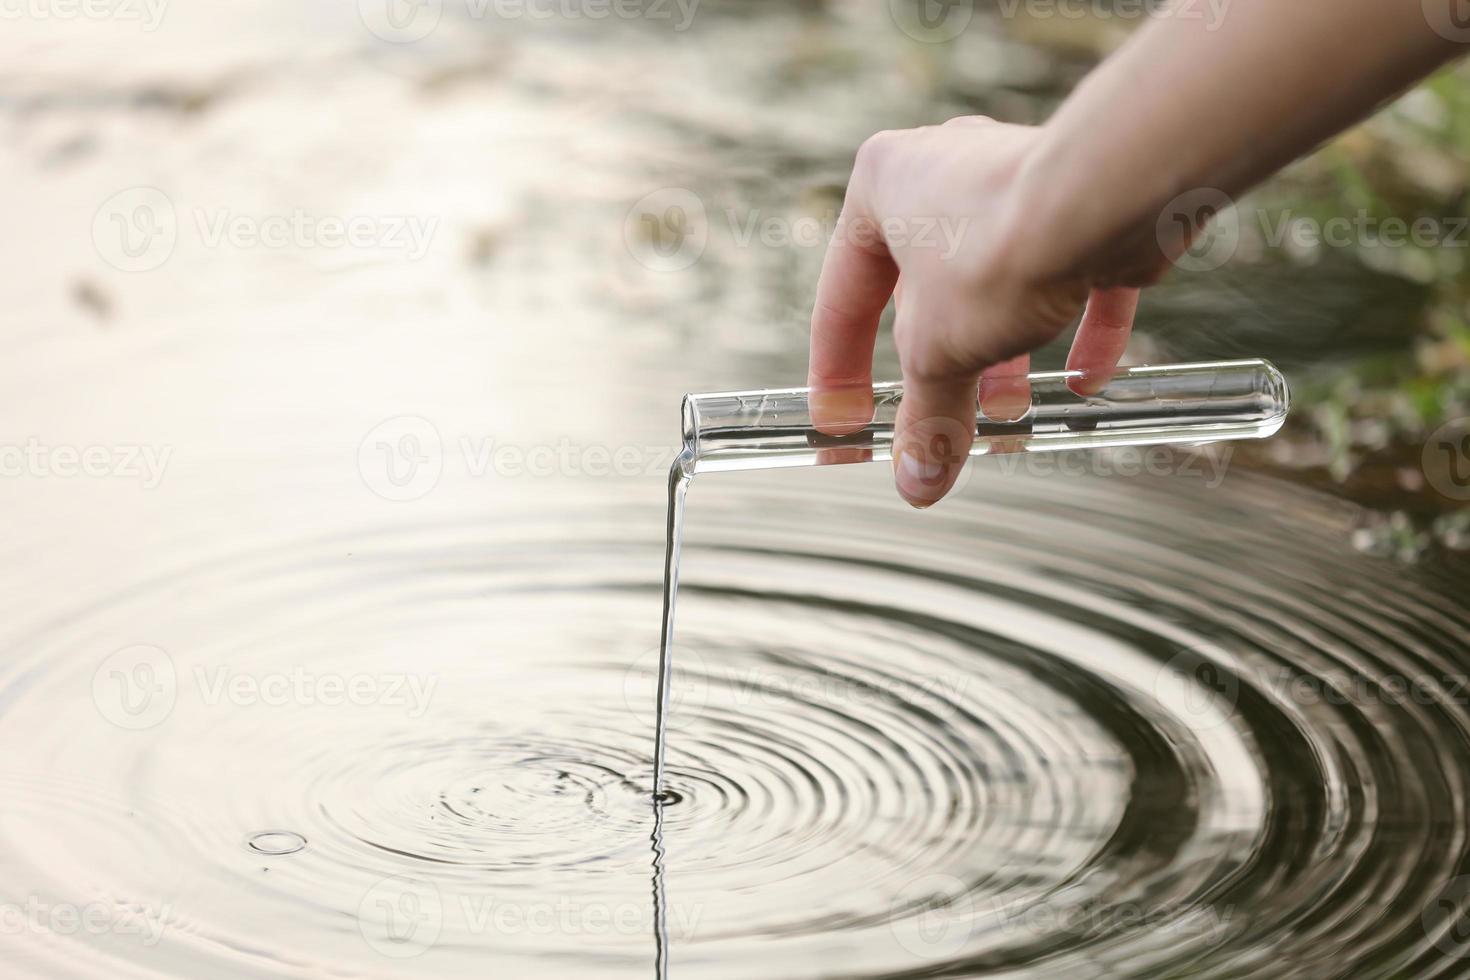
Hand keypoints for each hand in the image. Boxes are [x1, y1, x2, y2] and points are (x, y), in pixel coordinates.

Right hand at [808, 116, 1154, 507]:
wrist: (1106, 201)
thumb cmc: (997, 249)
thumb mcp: (939, 355)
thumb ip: (926, 419)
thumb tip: (918, 481)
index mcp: (881, 189)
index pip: (843, 301)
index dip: (840, 376)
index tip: (846, 425)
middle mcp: (944, 174)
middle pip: (927, 296)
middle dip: (939, 369)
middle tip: (941, 424)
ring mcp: (1017, 182)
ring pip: (998, 284)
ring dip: (1004, 357)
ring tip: (1012, 412)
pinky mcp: (1085, 205)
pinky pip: (1075, 274)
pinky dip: (1078, 331)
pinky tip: (1084, 379)